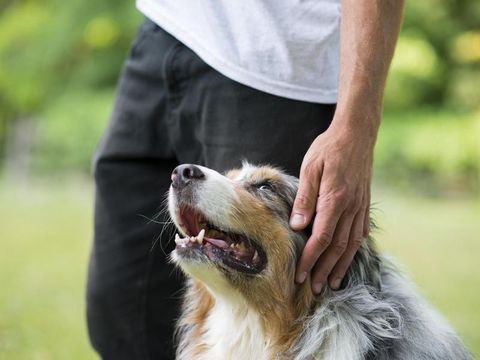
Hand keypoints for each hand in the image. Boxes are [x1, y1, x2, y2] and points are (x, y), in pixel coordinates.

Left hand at [290, 122, 373, 293]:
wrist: (357, 134)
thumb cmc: (328, 148)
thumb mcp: (311, 168)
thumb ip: (305, 198)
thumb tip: (297, 226)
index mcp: (334, 200)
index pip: (320, 238)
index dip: (310, 259)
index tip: (300, 275)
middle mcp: (350, 207)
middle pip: (337, 247)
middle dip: (324, 270)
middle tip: (314, 288)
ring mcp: (360, 206)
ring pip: (351, 244)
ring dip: (341, 266)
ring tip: (333, 282)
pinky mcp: (365, 203)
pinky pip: (360, 231)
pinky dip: (354, 249)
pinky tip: (349, 257)